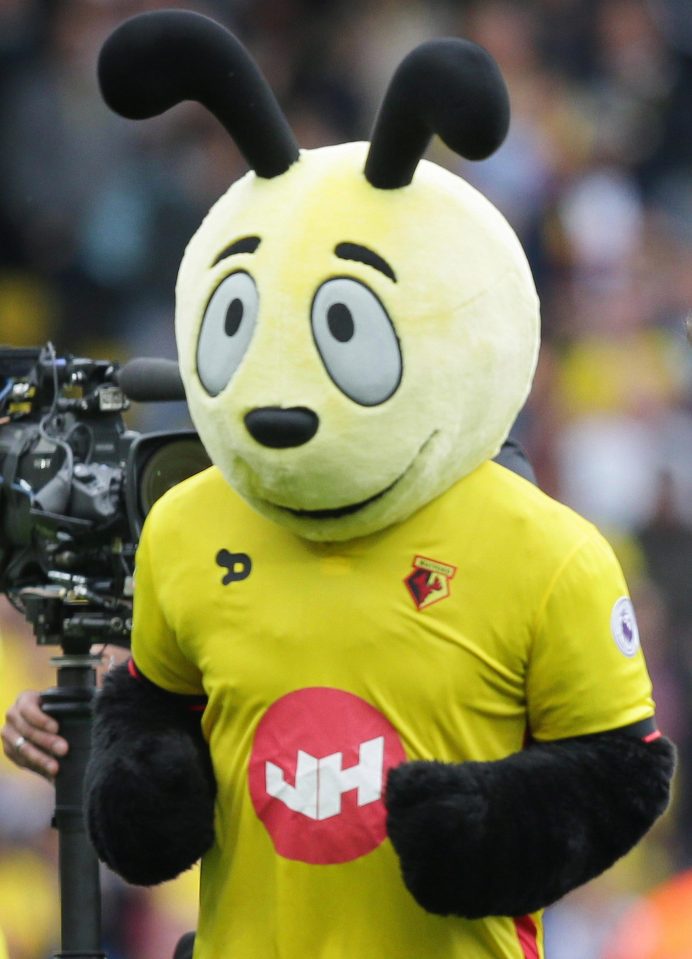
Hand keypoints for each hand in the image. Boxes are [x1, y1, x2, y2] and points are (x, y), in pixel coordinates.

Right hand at [1, 645, 128, 780]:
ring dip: (40, 758)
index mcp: (24, 699)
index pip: (28, 708)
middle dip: (46, 741)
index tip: (57, 727)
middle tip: (64, 749)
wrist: (42, 725)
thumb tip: (100, 698)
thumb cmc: (58, 710)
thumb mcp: (62, 703)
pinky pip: (20, 760)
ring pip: (22, 748)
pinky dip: (35, 766)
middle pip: (27, 730)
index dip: (41, 718)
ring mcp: (8, 734)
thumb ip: (72, 703)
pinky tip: (48, 772)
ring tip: (56, 768)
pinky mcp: (9, 750)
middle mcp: (12, 715)